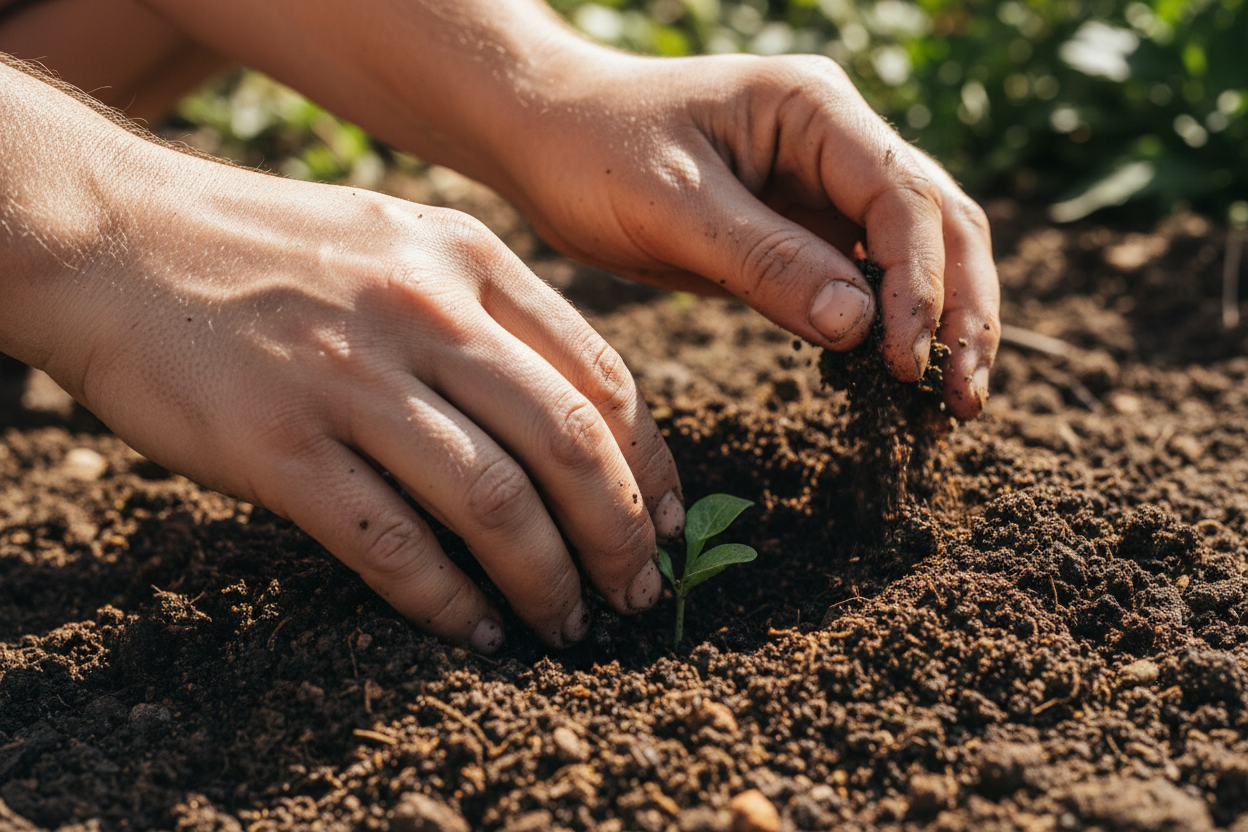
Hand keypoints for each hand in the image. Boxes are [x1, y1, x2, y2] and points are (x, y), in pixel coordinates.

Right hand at [35, 135, 681, 651]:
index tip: (667, 524)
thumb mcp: (401, 240)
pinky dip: (445, 599)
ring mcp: (350, 378)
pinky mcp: (278, 443)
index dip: (650, 466)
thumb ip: (487, 310)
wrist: (115, 235)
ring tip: (563, 623)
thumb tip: (578, 417)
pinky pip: (390, 543)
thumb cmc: (272, 251)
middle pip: (568, 445)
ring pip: (494, 502)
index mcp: (468, 260)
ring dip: (545, 579)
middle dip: (619, 536)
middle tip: (635, 594)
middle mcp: (424, 313)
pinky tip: (472, 629)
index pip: (601, 376)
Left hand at [495, 50, 1000, 419]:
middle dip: (960, 309)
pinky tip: (892, 384)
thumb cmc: (592, 151)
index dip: (919, 283)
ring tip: (947, 404)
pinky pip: (860, 280)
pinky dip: (883, 331)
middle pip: (939, 222)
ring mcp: (821, 186)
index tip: (908, 360)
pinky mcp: (798, 231)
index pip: (903, 195)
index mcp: (814, 109)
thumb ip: (766, 262)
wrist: (544, 138)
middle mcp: (835, 141)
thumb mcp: (672, 206)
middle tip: (962, 396)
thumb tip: (861, 328)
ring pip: (914, 255)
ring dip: (938, 325)